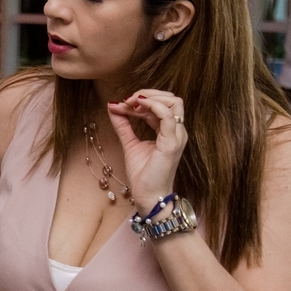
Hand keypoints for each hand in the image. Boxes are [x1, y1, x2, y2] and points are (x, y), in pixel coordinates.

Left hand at [107, 90, 187, 213]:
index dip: (142, 99)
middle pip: (171, 99)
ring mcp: (176, 136)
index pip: (162, 104)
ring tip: (131, 103)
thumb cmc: (143, 174)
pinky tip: (136, 107)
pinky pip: (167, 116)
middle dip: (148, 94)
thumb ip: (123, 124)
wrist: (148, 196)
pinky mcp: (172, 143)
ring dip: (149, 98)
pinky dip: (152, 106)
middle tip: (127, 100)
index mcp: (169, 130)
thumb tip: (113, 105)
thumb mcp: (129, 143)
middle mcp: (176, 131)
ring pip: (173, 102)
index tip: (122, 103)